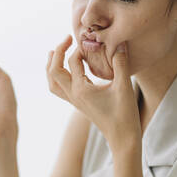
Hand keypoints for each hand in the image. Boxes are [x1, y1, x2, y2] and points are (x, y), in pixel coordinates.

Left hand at [47, 35, 141, 151]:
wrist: (122, 139)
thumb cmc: (124, 114)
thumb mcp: (124, 87)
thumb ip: (121, 63)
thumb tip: (119, 42)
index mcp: (80, 89)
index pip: (72, 62)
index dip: (80, 48)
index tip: (91, 41)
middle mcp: (73, 95)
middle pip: (53, 71)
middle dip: (58, 52)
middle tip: (67, 38)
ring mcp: (73, 100)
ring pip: (52, 82)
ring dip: (51, 66)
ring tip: (55, 52)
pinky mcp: (77, 104)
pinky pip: (59, 88)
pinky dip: (57, 76)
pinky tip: (67, 70)